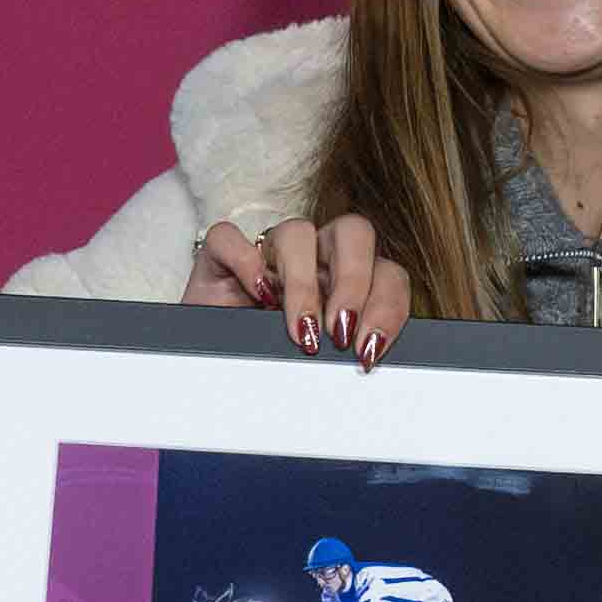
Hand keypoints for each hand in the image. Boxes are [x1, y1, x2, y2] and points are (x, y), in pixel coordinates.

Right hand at [187, 214, 405, 363]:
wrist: (214, 370)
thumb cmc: (274, 363)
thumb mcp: (320, 363)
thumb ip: (348, 354)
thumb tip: (367, 364)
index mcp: (350, 280)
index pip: (387, 273)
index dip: (388, 307)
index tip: (369, 350)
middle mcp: (316, 258)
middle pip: (354, 234)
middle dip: (354, 283)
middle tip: (340, 332)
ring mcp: (270, 252)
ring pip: (298, 231)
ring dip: (304, 282)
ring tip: (302, 330)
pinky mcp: (222, 257)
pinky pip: (231, 236)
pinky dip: (246, 262)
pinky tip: (258, 294)